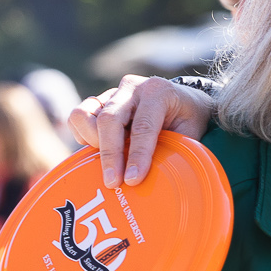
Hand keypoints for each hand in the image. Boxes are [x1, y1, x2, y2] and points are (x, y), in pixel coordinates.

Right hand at [69, 75, 213, 187]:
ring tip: (108, 162)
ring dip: (92, 142)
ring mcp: (113, 92)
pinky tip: (98, 149)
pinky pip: (79, 116)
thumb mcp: (191, 133)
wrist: (183, 99)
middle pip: (110, 119)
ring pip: (86, 114)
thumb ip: (174, 149)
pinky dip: (82, 135)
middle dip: (110, 154)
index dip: (137, 155)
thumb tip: (154, 179)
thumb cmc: (188, 120)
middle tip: (113, 182)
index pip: (143, 126)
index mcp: (159, 92)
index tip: (132, 180)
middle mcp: (133, 88)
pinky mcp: (99, 101)